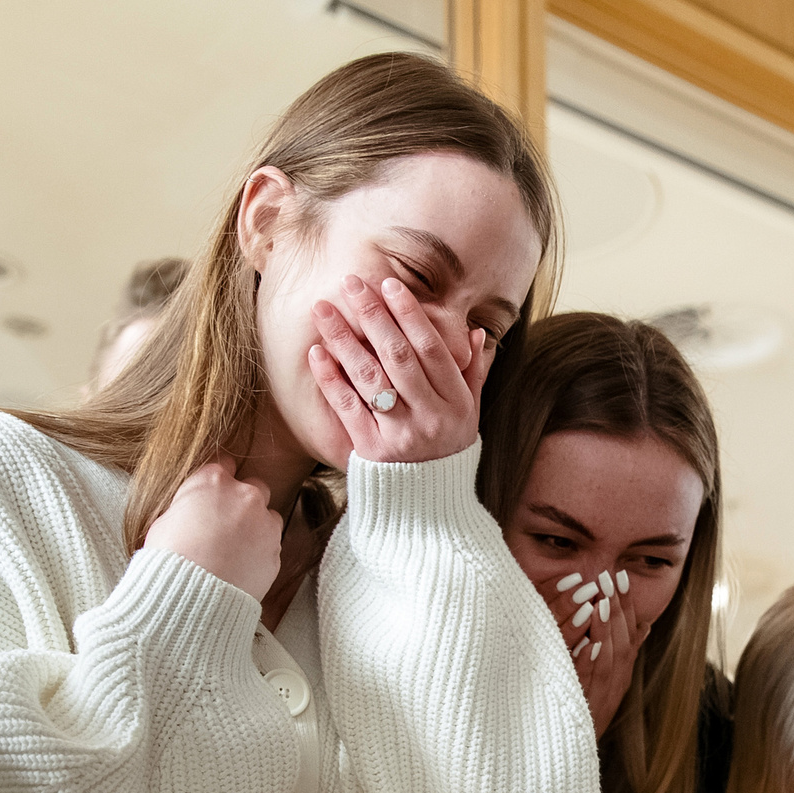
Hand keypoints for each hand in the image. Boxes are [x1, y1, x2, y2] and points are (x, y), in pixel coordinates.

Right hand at [145, 456, 283, 599]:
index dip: (218, 482)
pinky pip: (272, 545)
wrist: (192, 596)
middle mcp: (245, 495)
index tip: (214, 494)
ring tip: (236, 549)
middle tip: (226, 524)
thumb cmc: (169, 559)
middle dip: (243, 501)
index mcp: (212, 481)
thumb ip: (187, 507)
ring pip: (268, 516)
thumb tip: (191, 511)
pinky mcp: (276, 552)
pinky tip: (243, 566)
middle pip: (253, 487)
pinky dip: (261, 552)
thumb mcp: (164, 521)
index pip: (223, 464)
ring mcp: (264, 523)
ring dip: (257, 526)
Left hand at [306, 274, 494, 464]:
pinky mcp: (371, 450)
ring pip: (370, 378)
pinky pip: (348, 407)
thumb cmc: (447, 449)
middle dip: (373, 316)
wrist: (429, 507)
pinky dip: (331, 378)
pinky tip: (318, 352)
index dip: (411, 315)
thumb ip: (472, 372)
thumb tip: (476, 333)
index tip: (390, 285)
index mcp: (457, 404)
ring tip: (324, 309)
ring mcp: (400, 435)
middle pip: (399, 357)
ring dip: (344, 339)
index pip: (432, 350)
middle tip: (351, 283)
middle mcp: (430, 418)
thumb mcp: (469, 413)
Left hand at [526, 563, 647, 733]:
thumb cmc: (582, 713)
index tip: (621, 578)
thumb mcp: (604, 680)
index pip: (630, 632)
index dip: (627, 605)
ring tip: (602, 599)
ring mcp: (605, 697)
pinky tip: (588, 642)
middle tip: (611, 578)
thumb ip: (621, 653)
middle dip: (618, 607)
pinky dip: (593, 660)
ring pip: (612, 656)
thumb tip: (643, 626)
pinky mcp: (590, 709)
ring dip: (608, 627)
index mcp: (621, 674)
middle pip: (624, 640)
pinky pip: (594, 681)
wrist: (568, 756)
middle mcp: (617, 683)